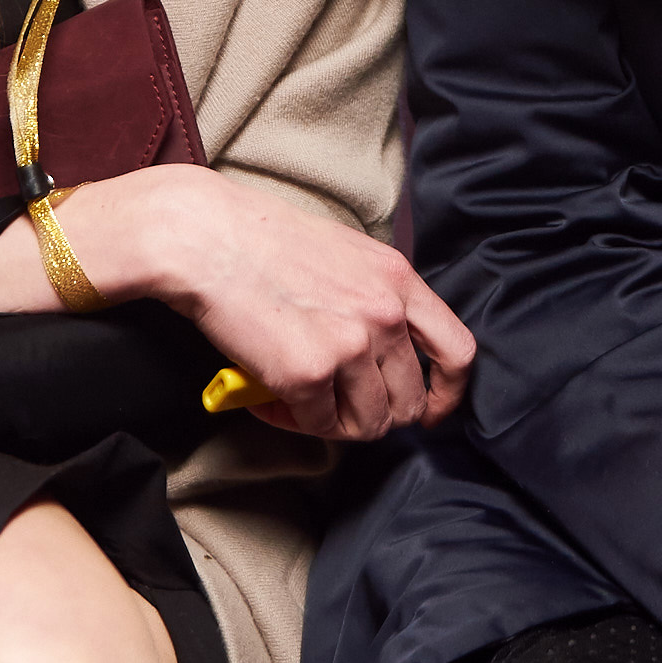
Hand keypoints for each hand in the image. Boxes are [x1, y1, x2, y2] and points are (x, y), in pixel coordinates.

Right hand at [0, 162, 475, 439]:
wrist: (203, 236)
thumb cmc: (260, 239)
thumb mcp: (344, 252)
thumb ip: (375, 296)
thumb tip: (379, 351)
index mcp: (398, 279)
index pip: (458, 353)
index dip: (447, 395)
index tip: (428, 412)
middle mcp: (384, 314)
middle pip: (409, 401)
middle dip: (373, 415)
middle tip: (333, 405)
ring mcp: (349, 346)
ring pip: (368, 424)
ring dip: (333, 422)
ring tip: (295, 399)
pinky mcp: (307, 375)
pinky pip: (319, 426)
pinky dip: (292, 422)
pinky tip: (266, 397)